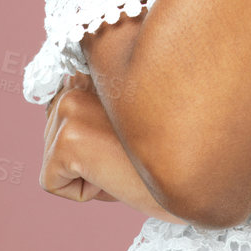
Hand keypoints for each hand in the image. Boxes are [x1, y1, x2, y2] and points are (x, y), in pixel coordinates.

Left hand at [40, 72, 188, 221]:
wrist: (198, 173)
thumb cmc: (179, 143)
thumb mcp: (140, 109)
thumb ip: (110, 94)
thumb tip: (71, 103)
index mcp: (103, 59)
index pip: (69, 99)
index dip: (94, 128)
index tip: (126, 135)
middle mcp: (84, 72)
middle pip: (54, 128)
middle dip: (85, 151)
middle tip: (128, 152)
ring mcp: (72, 102)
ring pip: (52, 155)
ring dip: (86, 169)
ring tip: (125, 159)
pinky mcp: (67, 137)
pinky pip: (51, 182)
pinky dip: (82, 192)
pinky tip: (115, 175)